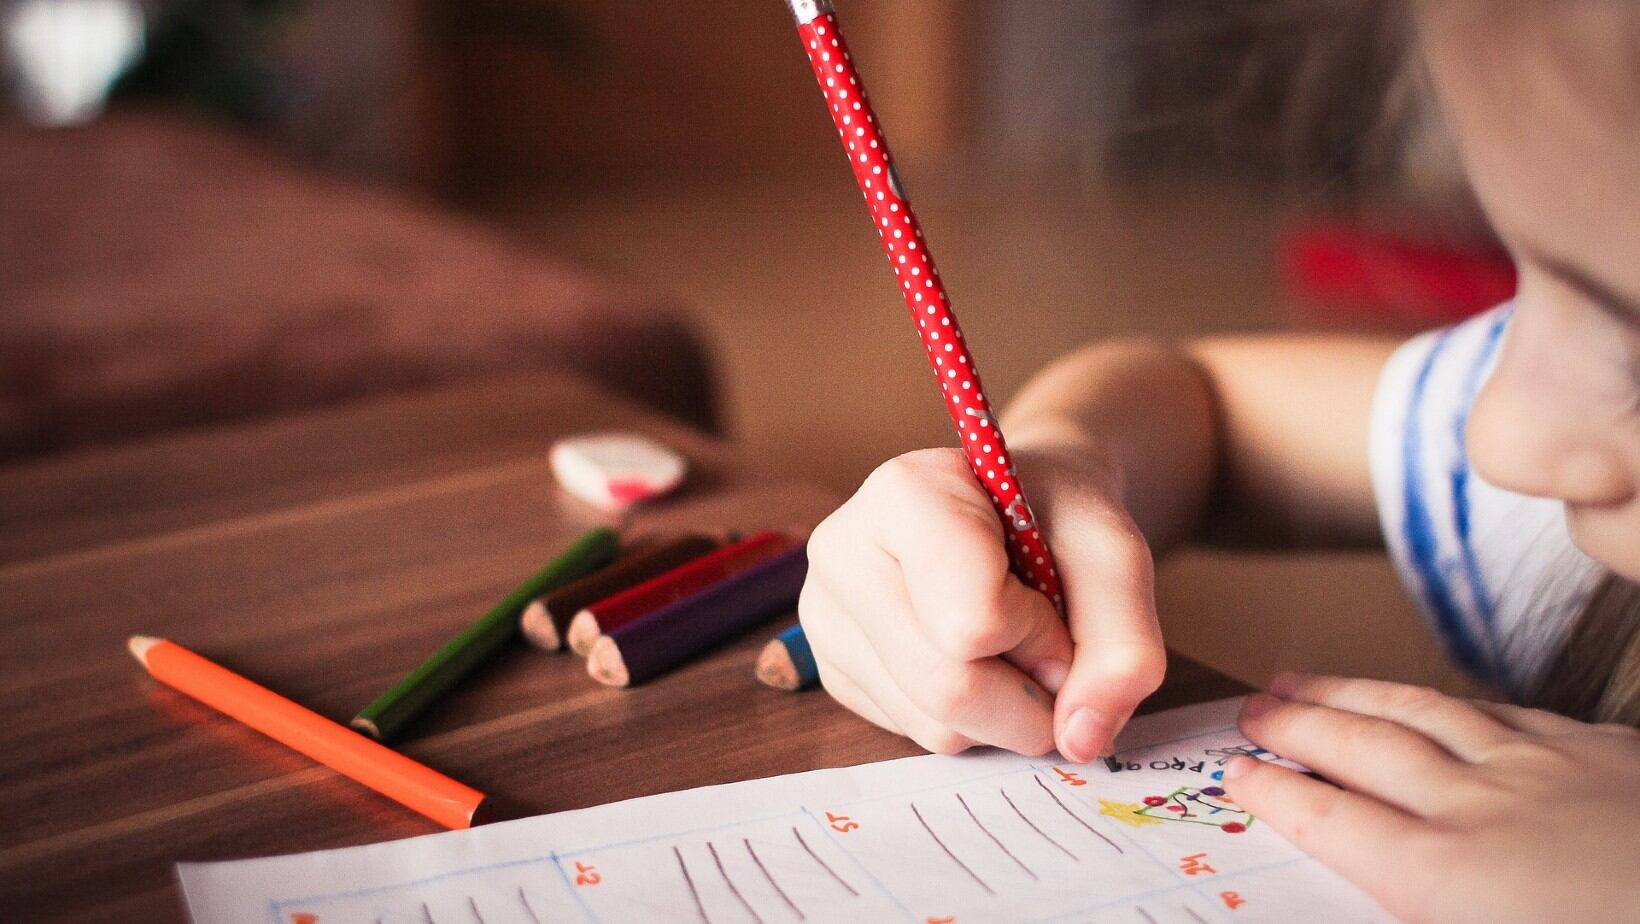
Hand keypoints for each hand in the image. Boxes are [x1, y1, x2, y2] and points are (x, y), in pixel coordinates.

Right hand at [798, 446, 1164, 760]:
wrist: (1017, 510)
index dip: (1039, 634)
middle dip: (1029, 694)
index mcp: (902, 494)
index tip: (1053, 598)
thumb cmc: (1057, 518)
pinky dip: (970, 719)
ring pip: (934, 725)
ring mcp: (826, 615)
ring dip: (1004, 711)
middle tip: (1051, 647)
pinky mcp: (832, 670)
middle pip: (948, 687)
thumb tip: (1081, 740)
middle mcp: (842, 552)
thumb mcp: (1115, 556)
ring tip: (1009, 644)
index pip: (972, 621)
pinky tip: (972, 659)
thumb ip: (1124, 645)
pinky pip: (916, 735)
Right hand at [1225, 673, 1639, 922]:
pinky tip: (1444, 700)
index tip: (1236, 771)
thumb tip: (1382, 901)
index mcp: (1450, 880)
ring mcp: (1547, 770)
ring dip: (1355, 693)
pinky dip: (1453, 702)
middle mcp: (1482, 808)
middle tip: (1252, 706)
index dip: (1277, 791)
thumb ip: (1420, 913)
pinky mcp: (1608, 754)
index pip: (1332, 819)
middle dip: (1297, 723)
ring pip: (1425, 711)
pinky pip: (1507, 712)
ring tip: (1308, 678)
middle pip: (1363, 748)